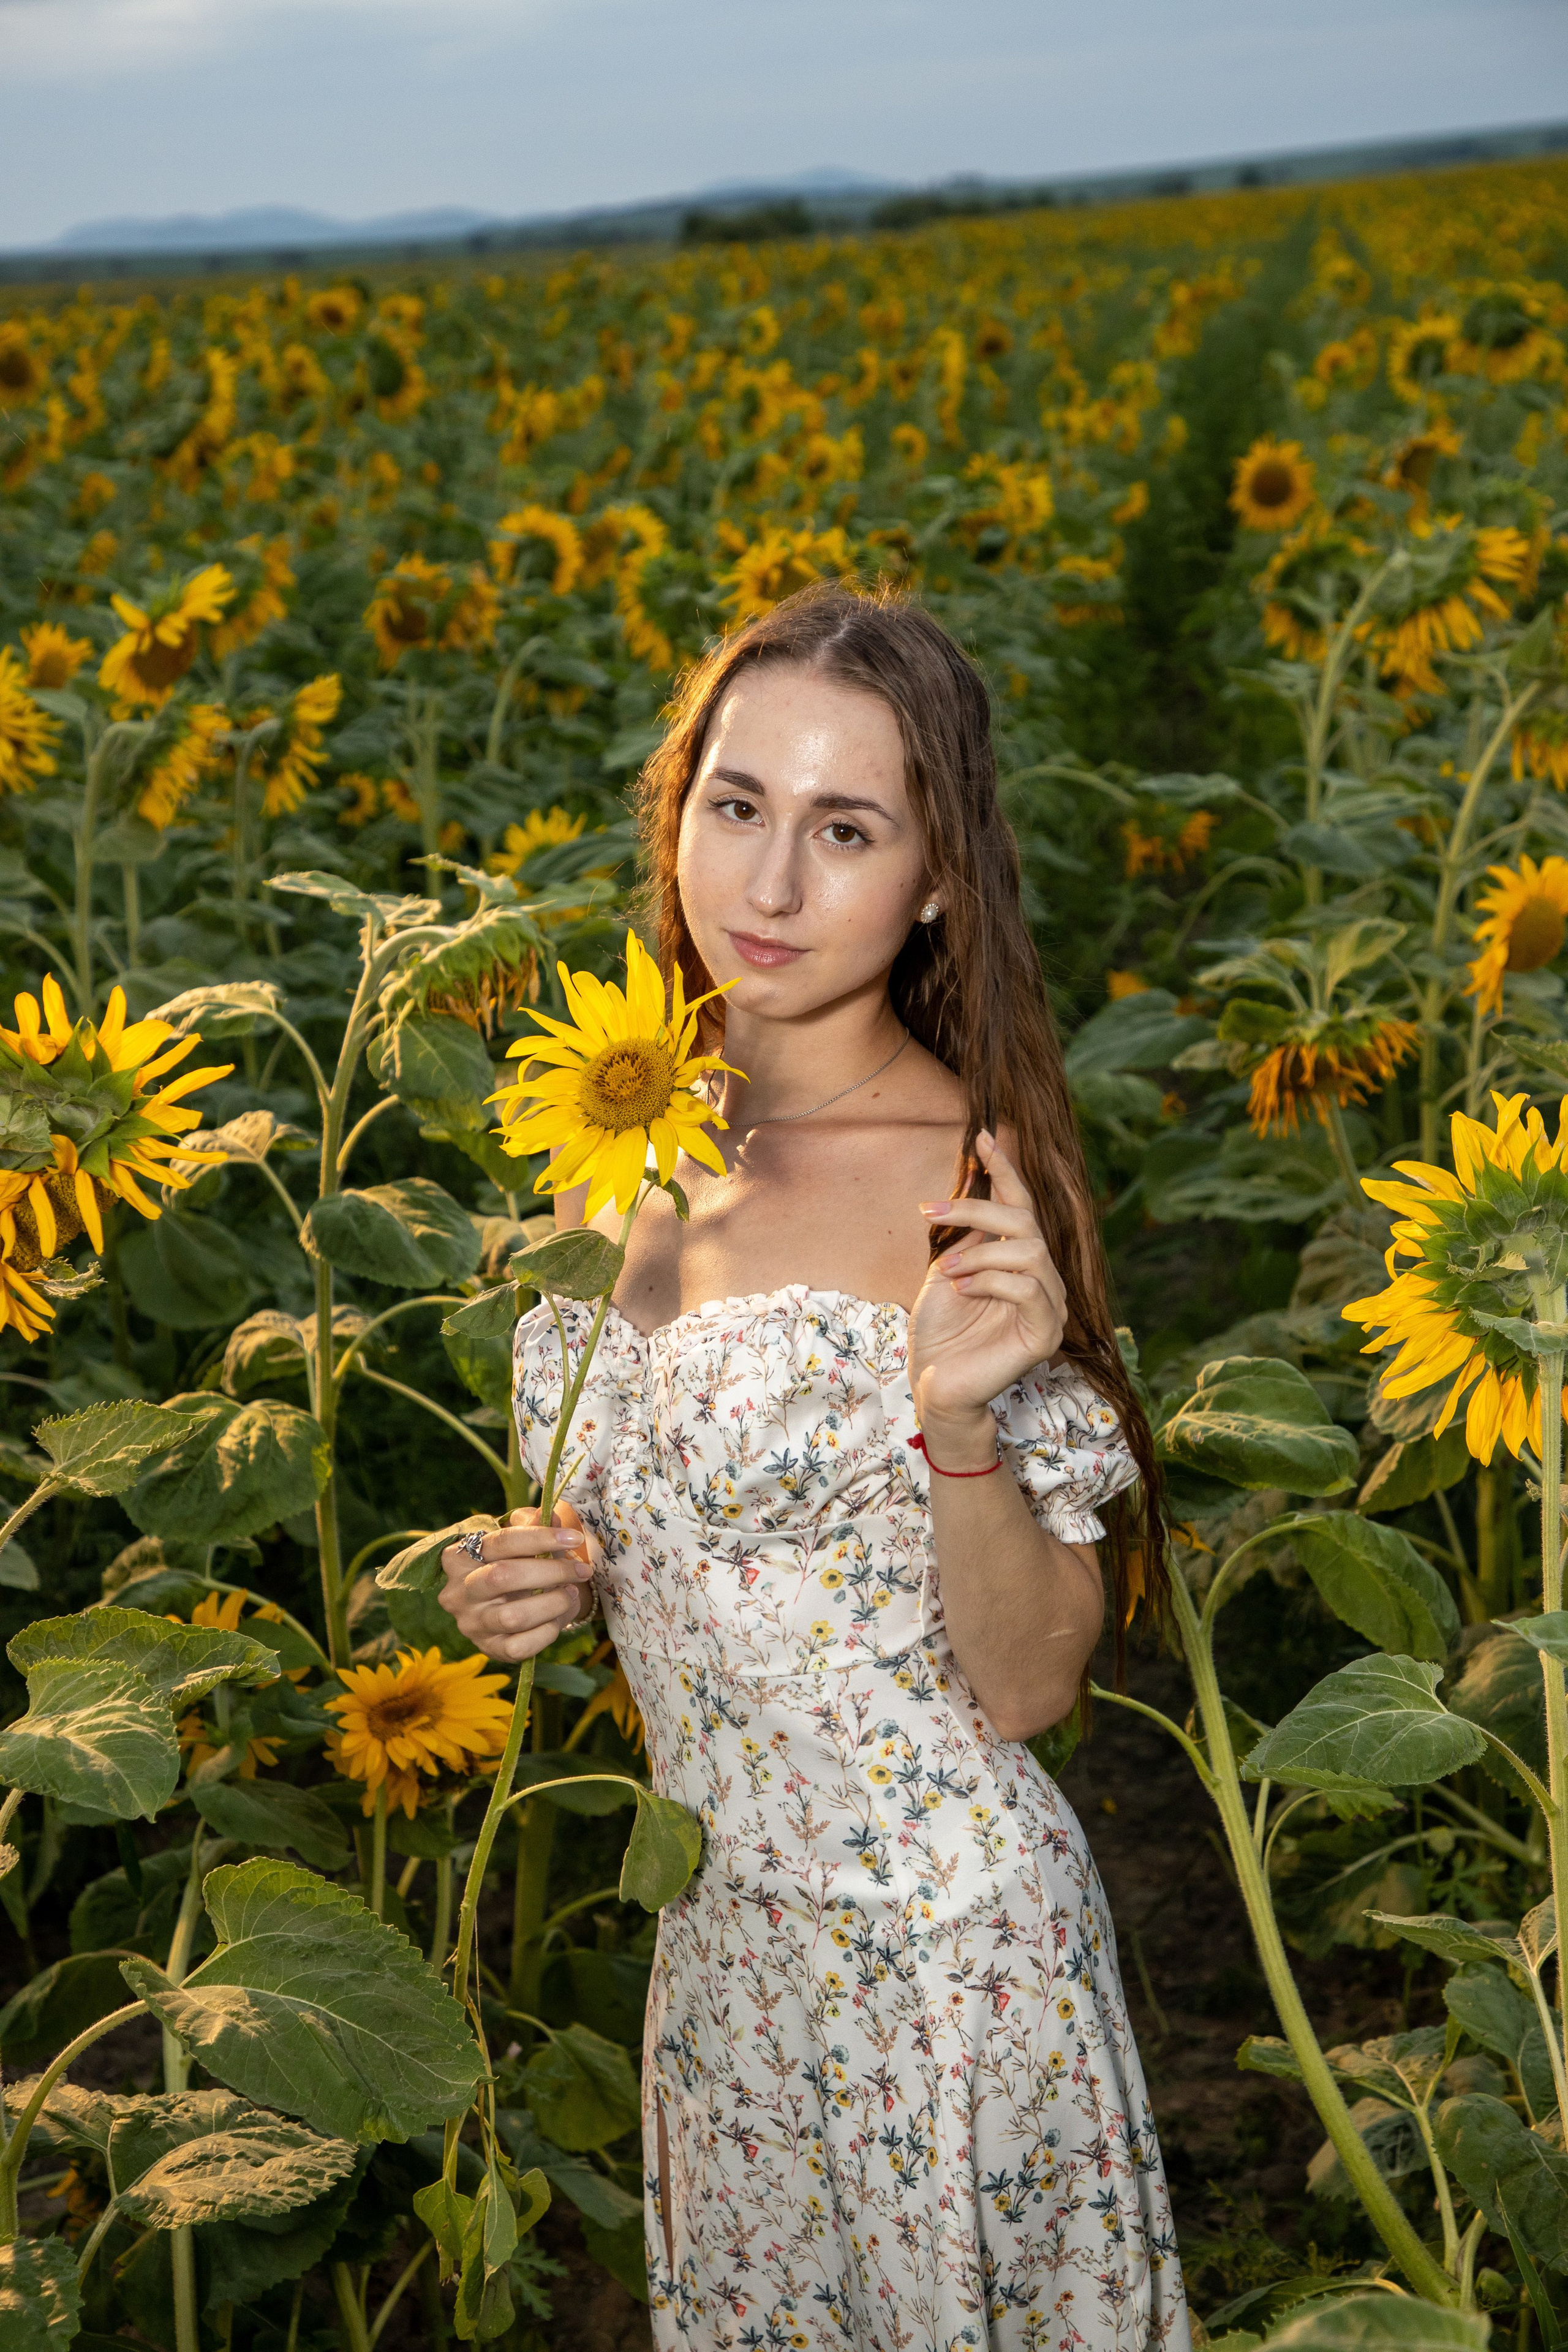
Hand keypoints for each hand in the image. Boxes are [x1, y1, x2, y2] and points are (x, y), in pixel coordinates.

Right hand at [438, 1503, 595, 1662]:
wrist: (501, 1600)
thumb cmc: (511, 1560)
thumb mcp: (518, 1536)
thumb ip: (532, 1523)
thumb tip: (550, 1513)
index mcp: (458, 1557)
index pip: (501, 1542)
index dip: (541, 1538)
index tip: (574, 1538)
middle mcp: (458, 1592)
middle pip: (503, 1578)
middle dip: (551, 1572)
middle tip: (581, 1570)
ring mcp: (471, 1624)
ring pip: (513, 1617)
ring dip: (553, 1603)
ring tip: (571, 1593)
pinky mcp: (488, 1649)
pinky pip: (520, 1647)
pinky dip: (547, 1631)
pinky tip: (558, 1618)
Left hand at [907, 1130, 1066, 1458]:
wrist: (934, 1384)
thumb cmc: (939, 1332)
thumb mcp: (946, 1267)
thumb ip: (967, 1231)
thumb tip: (976, 1178)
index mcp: (1019, 1260)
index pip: (1020, 1205)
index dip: (1005, 1169)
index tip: (983, 1135)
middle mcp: (1042, 1278)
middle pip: (1024, 1220)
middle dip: (976, 1205)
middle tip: (929, 1209)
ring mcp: (1049, 1305)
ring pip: (1029, 1250)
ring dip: (980, 1251)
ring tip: (947, 1268)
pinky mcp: (1046, 1332)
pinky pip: (1028, 1287)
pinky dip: (991, 1281)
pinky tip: (965, 1289)